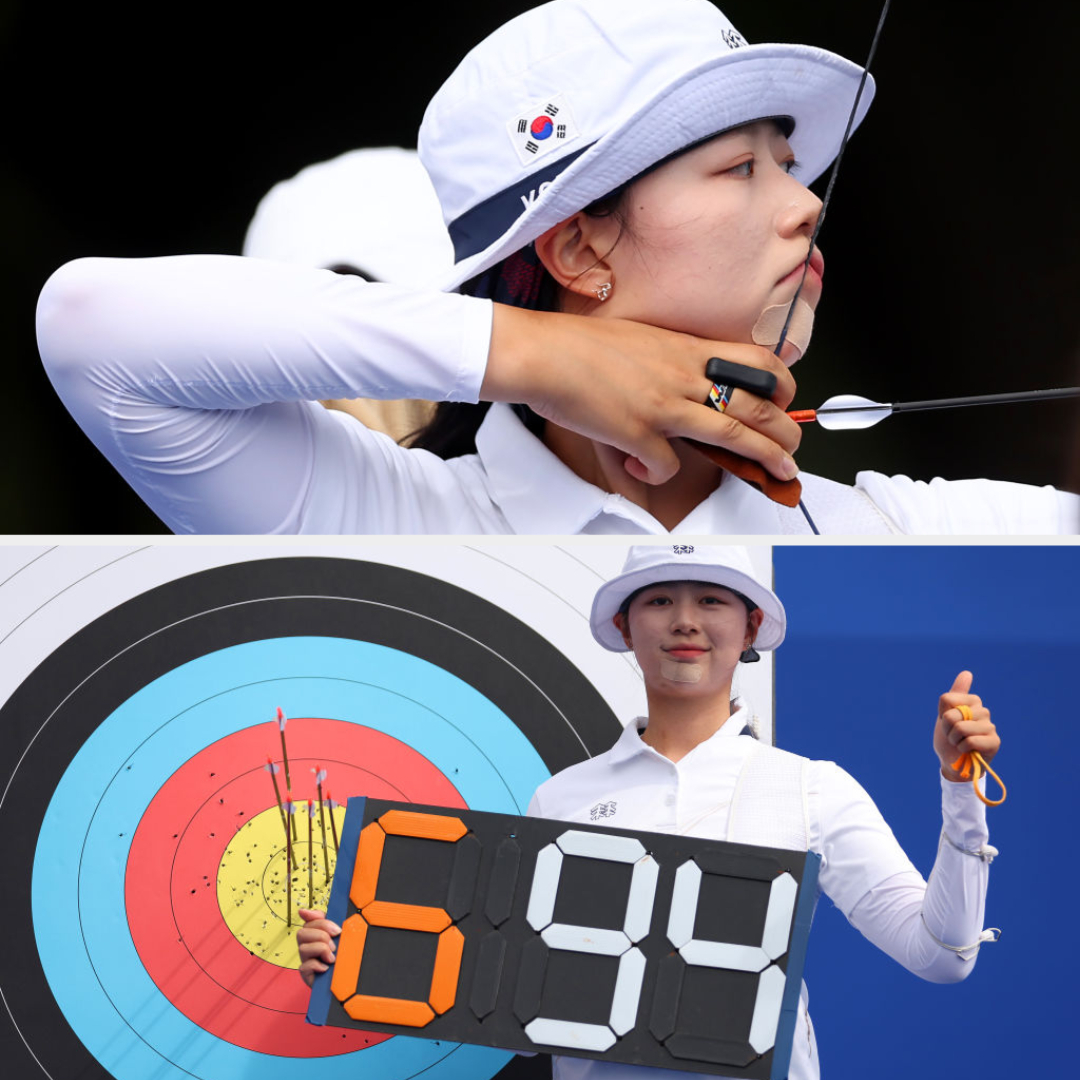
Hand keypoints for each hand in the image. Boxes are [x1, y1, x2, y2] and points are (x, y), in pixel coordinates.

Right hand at [297, 907, 340, 986]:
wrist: (346, 980)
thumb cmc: (342, 957)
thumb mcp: (338, 936)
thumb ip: (325, 921)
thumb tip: (303, 910)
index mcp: (314, 935)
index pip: (309, 922)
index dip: (320, 921)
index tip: (336, 930)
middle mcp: (307, 947)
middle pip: (302, 933)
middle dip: (321, 935)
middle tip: (334, 945)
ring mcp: (305, 960)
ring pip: (303, 948)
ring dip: (321, 950)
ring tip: (332, 958)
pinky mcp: (306, 975)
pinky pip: (305, 966)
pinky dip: (318, 965)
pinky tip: (326, 968)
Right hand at [482, 307, 800, 485]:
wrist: (544, 354)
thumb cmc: (580, 345)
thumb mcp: (641, 338)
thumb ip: (670, 359)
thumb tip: (683, 380)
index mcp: (685, 347)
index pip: (754, 360)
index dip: (781, 383)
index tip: (785, 400)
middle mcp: (683, 375)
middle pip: (755, 402)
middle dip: (785, 429)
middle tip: (793, 447)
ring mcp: (664, 405)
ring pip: (733, 433)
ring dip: (764, 456)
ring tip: (779, 471)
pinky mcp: (639, 433)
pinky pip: (668, 465)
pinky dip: (659, 473)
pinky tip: (644, 467)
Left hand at [933, 671, 1000, 779]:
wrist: (953, 762)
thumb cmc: (948, 738)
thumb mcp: (945, 715)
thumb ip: (953, 695)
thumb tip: (967, 673)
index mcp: (972, 701)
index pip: (946, 699)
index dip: (942, 714)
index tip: (947, 722)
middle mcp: (983, 710)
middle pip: (952, 714)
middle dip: (947, 729)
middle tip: (954, 736)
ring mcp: (990, 726)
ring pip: (960, 728)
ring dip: (955, 740)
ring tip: (961, 743)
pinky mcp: (994, 741)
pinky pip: (971, 741)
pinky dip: (963, 748)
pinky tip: (968, 751)